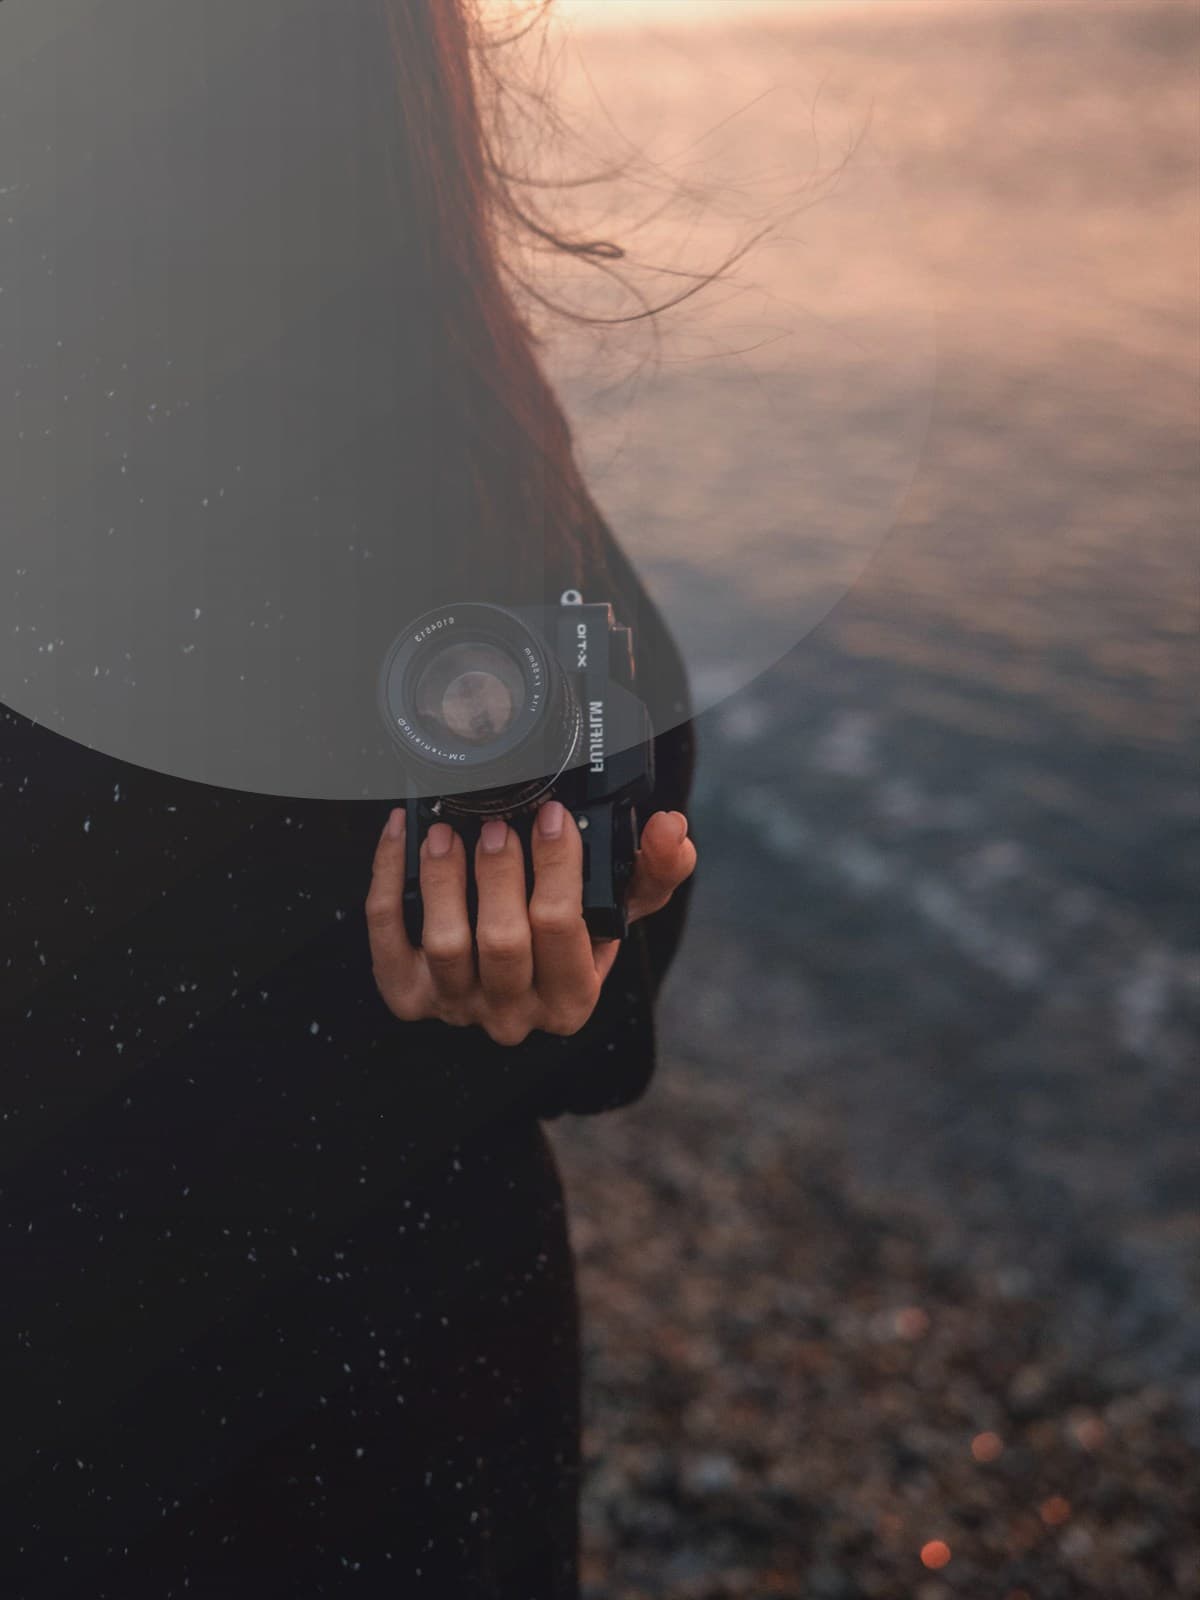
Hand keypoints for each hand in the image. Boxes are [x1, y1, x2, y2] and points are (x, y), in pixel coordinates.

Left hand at [365, 801, 696, 1046]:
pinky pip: (388, 939)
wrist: (517, 974)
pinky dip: (389, 880)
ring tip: (448, 831)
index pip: (564, 930)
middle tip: (497, 826)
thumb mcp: (622, 907)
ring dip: (442, 880)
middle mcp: (514, 1015)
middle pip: (501, 942)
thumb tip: (671, 829)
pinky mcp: (408, 994)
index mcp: (572, 998)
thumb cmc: (573, 935)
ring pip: (445, 944)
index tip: (553, 817)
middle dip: (498, 875)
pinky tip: (403, 833)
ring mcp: (457, 1007)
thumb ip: (655, 869)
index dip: (557, 868)